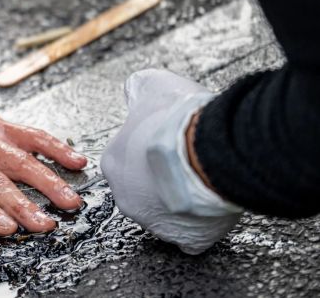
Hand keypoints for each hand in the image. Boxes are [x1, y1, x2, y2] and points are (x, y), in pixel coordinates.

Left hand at [101, 69, 242, 254]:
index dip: (151, 153)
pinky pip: (191, 238)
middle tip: (187, 164)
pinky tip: (210, 208)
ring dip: (183, 201)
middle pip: (144, 191)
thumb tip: (135, 91)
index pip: (128, 162)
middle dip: (164, 180)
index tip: (170, 145)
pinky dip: (201, 227)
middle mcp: (127, 197)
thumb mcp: (150, 86)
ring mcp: (155, 222)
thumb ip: (139, 90)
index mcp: (114, 163)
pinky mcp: (185, 238)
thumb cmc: (178, 119)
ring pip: (167, 214)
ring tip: (203, 182)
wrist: (208, 149)